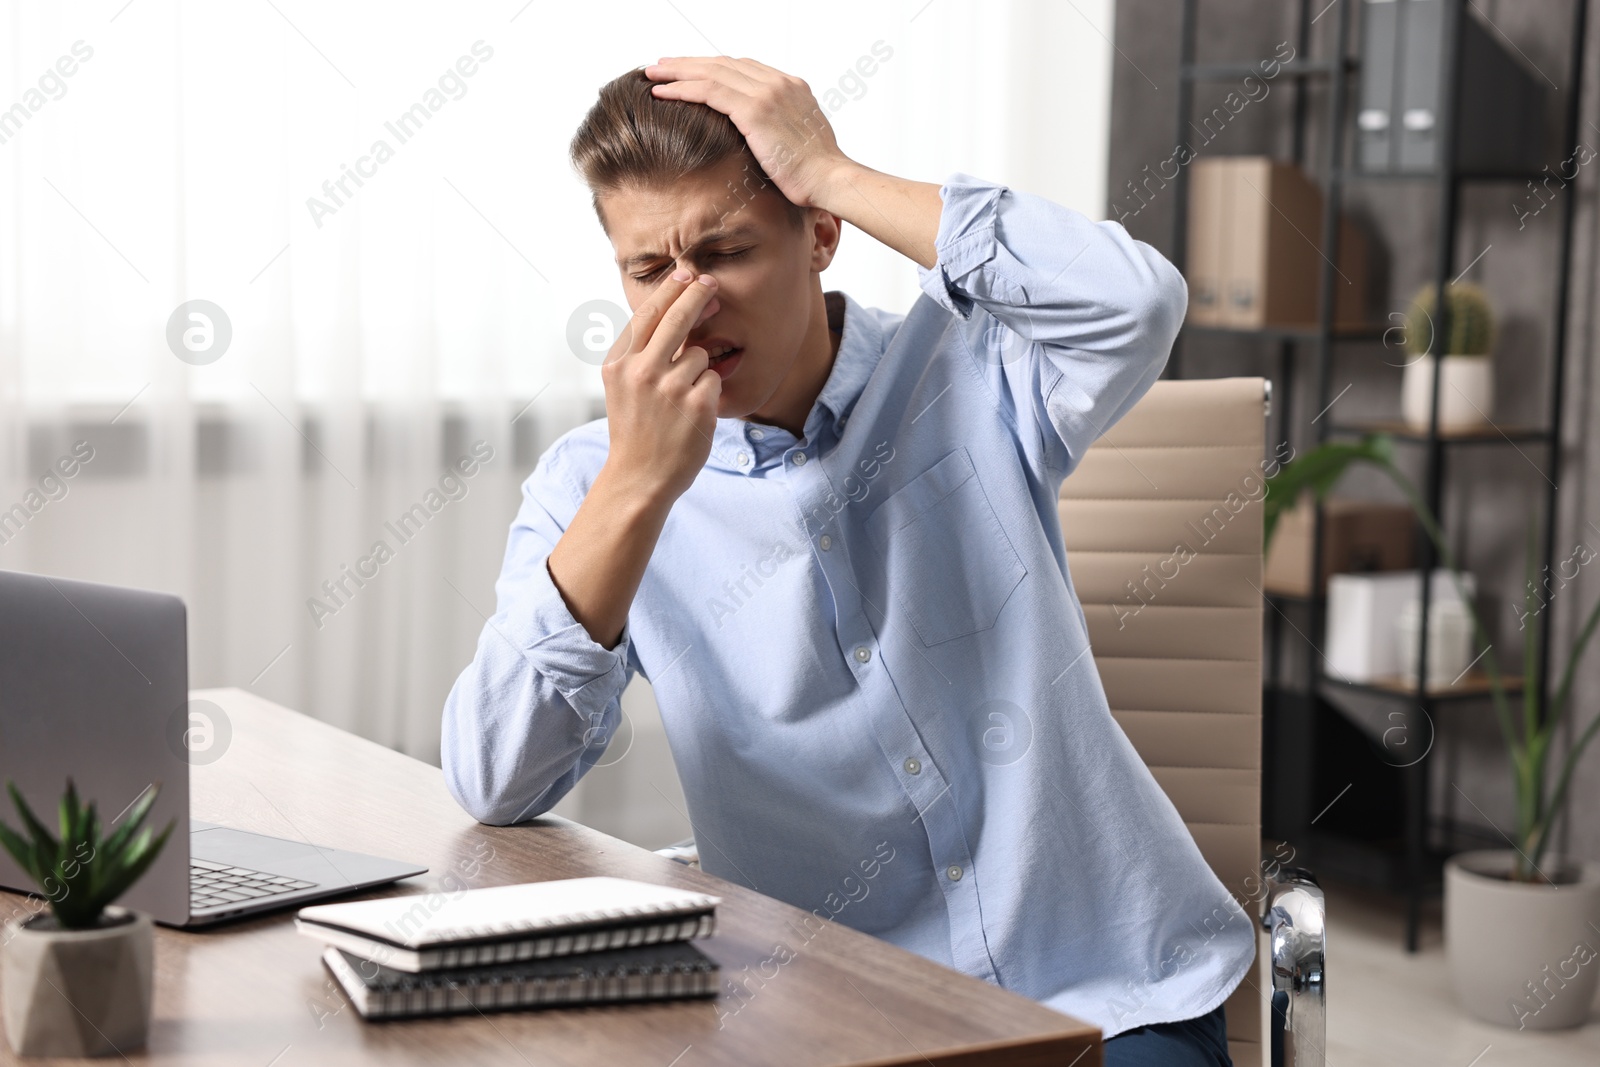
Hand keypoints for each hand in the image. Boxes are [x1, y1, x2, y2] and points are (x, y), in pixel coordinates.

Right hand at [599, 268, 722, 505]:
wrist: (638, 478)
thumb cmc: (635, 431)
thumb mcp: (620, 387)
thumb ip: (638, 353)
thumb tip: (671, 309)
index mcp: (617, 363)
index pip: (646, 314)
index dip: (670, 290)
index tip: (686, 274)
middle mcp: (640, 371)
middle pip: (676, 318)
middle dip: (697, 294)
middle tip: (711, 282)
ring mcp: (668, 387)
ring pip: (700, 354)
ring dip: (700, 370)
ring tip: (681, 400)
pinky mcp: (695, 405)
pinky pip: (714, 379)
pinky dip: (710, 392)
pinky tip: (693, 413)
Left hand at [644, 57, 853, 209]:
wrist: (831, 180)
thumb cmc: (816, 174)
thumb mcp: (798, 143)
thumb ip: (778, 131)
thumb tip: (760, 142)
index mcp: (791, 87)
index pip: (742, 68)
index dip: (711, 68)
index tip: (689, 73)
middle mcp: (779, 82)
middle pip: (723, 64)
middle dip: (689, 63)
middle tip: (661, 66)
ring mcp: (767, 93)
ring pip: (711, 72)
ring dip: (677, 72)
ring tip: (652, 75)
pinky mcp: (755, 109)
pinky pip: (709, 91)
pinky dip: (682, 89)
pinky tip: (661, 93)